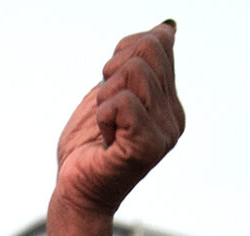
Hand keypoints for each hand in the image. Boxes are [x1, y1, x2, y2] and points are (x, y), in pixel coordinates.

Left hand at [51, 22, 183, 218]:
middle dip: (112, 72)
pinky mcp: (148, 147)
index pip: (157, 43)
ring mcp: (165, 133)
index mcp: (169, 103)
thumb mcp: (111, 92)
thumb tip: (168, 29)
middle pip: (147, 50)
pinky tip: (106, 139)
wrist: (75, 191)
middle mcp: (174, 117)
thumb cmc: (87, 148)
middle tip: (106, 109)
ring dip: (105, 96)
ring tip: (106, 126)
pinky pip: (123, 102)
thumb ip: (135, 63)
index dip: (122, 54)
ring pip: (134, 72)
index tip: (112, 89)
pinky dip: (103, 114)